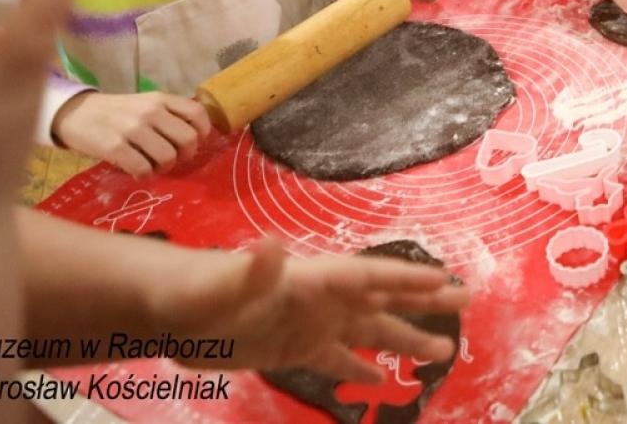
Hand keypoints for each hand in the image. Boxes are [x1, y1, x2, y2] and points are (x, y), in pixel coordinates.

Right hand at [51, 91, 211, 176]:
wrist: (74, 114)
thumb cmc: (115, 112)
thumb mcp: (145, 104)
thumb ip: (168, 115)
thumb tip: (195, 139)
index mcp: (160, 98)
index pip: (197, 112)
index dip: (203, 132)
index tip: (194, 142)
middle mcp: (150, 111)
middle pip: (188, 139)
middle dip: (185, 155)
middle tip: (172, 159)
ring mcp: (132, 129)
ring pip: (168, 157)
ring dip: (163, 168)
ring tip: (152, 165)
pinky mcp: (115, 147)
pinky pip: (143, 169)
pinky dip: (144, 175)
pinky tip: (136, 171)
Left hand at [148, 236, 469, 380]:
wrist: (160, 309)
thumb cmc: (191, 291)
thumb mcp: (217, 284)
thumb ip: (246, 269)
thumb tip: (270, 247)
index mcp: (310, 279)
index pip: (367, 277)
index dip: (406, 279)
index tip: (446, 281)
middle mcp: (318, 299)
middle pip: (380, 298)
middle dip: (423, 299)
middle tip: (466, 299)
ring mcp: (307, 323)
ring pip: (367, 330)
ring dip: (404, 337)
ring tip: (444, 350)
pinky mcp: (289, 348)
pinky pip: (335, 358)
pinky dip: (359, 367)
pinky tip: (381, 379)